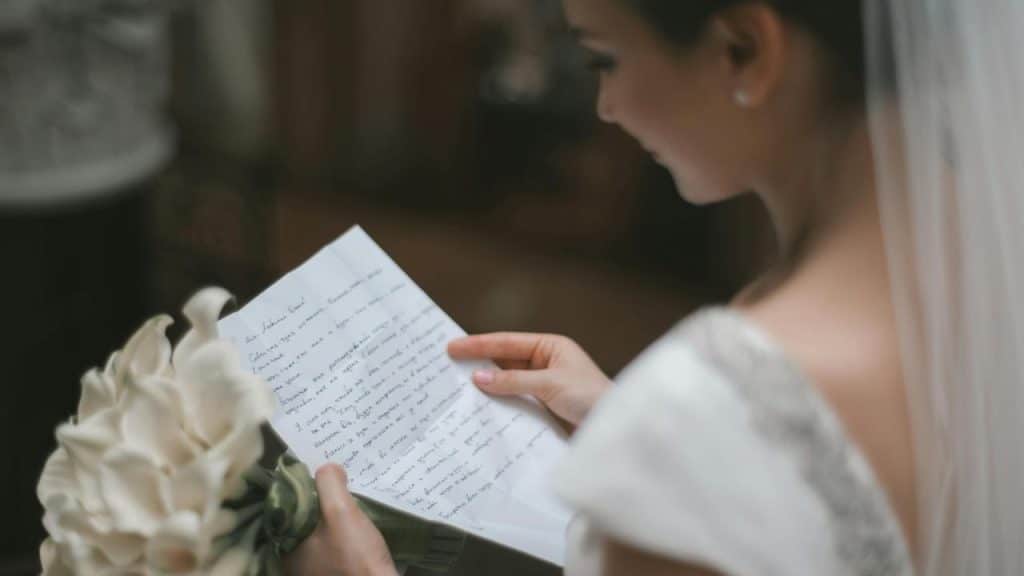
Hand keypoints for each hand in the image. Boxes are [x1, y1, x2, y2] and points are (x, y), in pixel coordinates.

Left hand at [284, 464, 396, 575]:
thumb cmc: (354, 556)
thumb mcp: (340, 512)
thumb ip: (329, 485)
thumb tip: (327, 467)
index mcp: (286, 544)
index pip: (288, 504)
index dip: (304, 484)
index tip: (322, 469)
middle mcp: (293, 559)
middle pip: (304, 517)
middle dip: (320, 499)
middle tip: (339, 480)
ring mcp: (313, 570)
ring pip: (320, 531)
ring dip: (334, 516)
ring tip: (351, 498)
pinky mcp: (333, 573)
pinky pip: (332, 545)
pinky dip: (342, 533)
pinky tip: (357, 526)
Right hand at [447, 333, 611, 430]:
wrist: (616, 428)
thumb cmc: (592, 397)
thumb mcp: (550, 385)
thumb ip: (513, 381)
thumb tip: (479, 378)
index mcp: (552, 347)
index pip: (508, 343)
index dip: (479, 344)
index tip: (453, 346)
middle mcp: (547, 363)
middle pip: (506, 360)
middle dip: (479, 362)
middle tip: (448, 363)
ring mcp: (545, 386)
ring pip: (509, 381)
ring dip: (487, 384)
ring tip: (458, 386)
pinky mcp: (545, 407)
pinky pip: (516, 401)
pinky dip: (500, 402)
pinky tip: (482, 406)